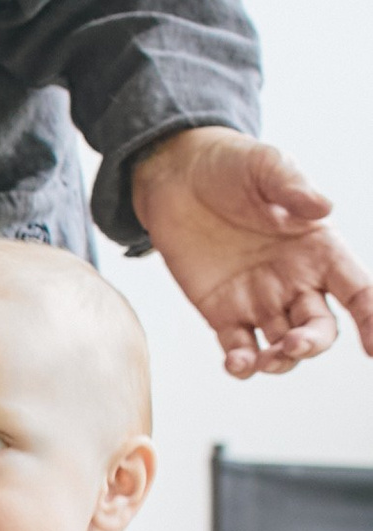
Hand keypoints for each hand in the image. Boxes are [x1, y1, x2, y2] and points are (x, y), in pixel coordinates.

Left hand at [133, 131, 372, 378]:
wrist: (176, 175)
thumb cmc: (230, 165)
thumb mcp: (265, 165)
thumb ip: (292, 187)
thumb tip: (323, 207)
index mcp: (319, 249)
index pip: (357, 290)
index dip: (371, 319)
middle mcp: (296, 281)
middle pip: (319, 327)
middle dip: (312, 343)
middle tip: (293, 344)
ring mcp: (260, 300)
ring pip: (282, 347)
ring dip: (280, 361)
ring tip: (265, 359)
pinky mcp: (222, 312)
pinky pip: (239, 349)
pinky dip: (242, 365)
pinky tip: (236, 364)